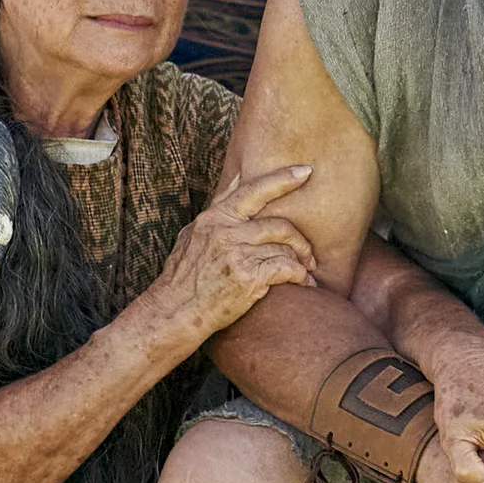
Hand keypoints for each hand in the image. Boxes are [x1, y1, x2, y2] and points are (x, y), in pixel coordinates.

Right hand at [149, 164, 317, 339]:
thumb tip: (238, 177)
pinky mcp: (249, 277)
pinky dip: (301, 276)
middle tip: (309, 253)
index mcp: (214, 219)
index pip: (252, 191)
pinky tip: (304, 283)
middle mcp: (226, 233)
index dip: (282, 179)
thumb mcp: (192, 235)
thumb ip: (218, 209)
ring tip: (306, 270)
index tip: (306, 171)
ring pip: (285, 247)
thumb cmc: (184, 276)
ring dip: (301, 260)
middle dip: (300, 239)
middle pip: (279, 224)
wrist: (174, 312)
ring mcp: (237, 254)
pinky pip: (287, 268)